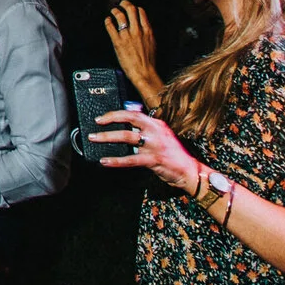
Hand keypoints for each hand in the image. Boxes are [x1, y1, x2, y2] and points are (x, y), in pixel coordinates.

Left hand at [89, 107, 203, 193]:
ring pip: (127, 137)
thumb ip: (147, 128)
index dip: (117, 113)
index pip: (134, 113)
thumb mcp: (162, 136)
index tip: (102, 117)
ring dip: (107, 137)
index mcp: (157, 124)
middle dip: (110, 120)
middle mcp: (156, 131)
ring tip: (94, 138)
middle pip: (129, 120)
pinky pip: (131, 159)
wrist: (190, 171)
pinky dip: (116, 160)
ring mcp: (155, 145)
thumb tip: (129, 117)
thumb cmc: (174, 154)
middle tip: (96, 123)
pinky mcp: (154, 159)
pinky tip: (105, 161)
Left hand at [104, 0, 161, 104]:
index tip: (132, 7)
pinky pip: (110, 26)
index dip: (135, 8)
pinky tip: (107, 20)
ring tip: (113, 10)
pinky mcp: (117, 41)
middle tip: (121, 3)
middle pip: (130, 9)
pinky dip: (108, 21)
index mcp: (147, 31)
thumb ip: (147, 34)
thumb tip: (143, 28)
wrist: (144, 73)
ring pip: (120, 15)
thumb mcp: (152, 44)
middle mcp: (137, 31)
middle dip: (125, 3)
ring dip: (115, 11)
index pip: (141, 12)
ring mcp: (127, 35)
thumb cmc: (149, 62)